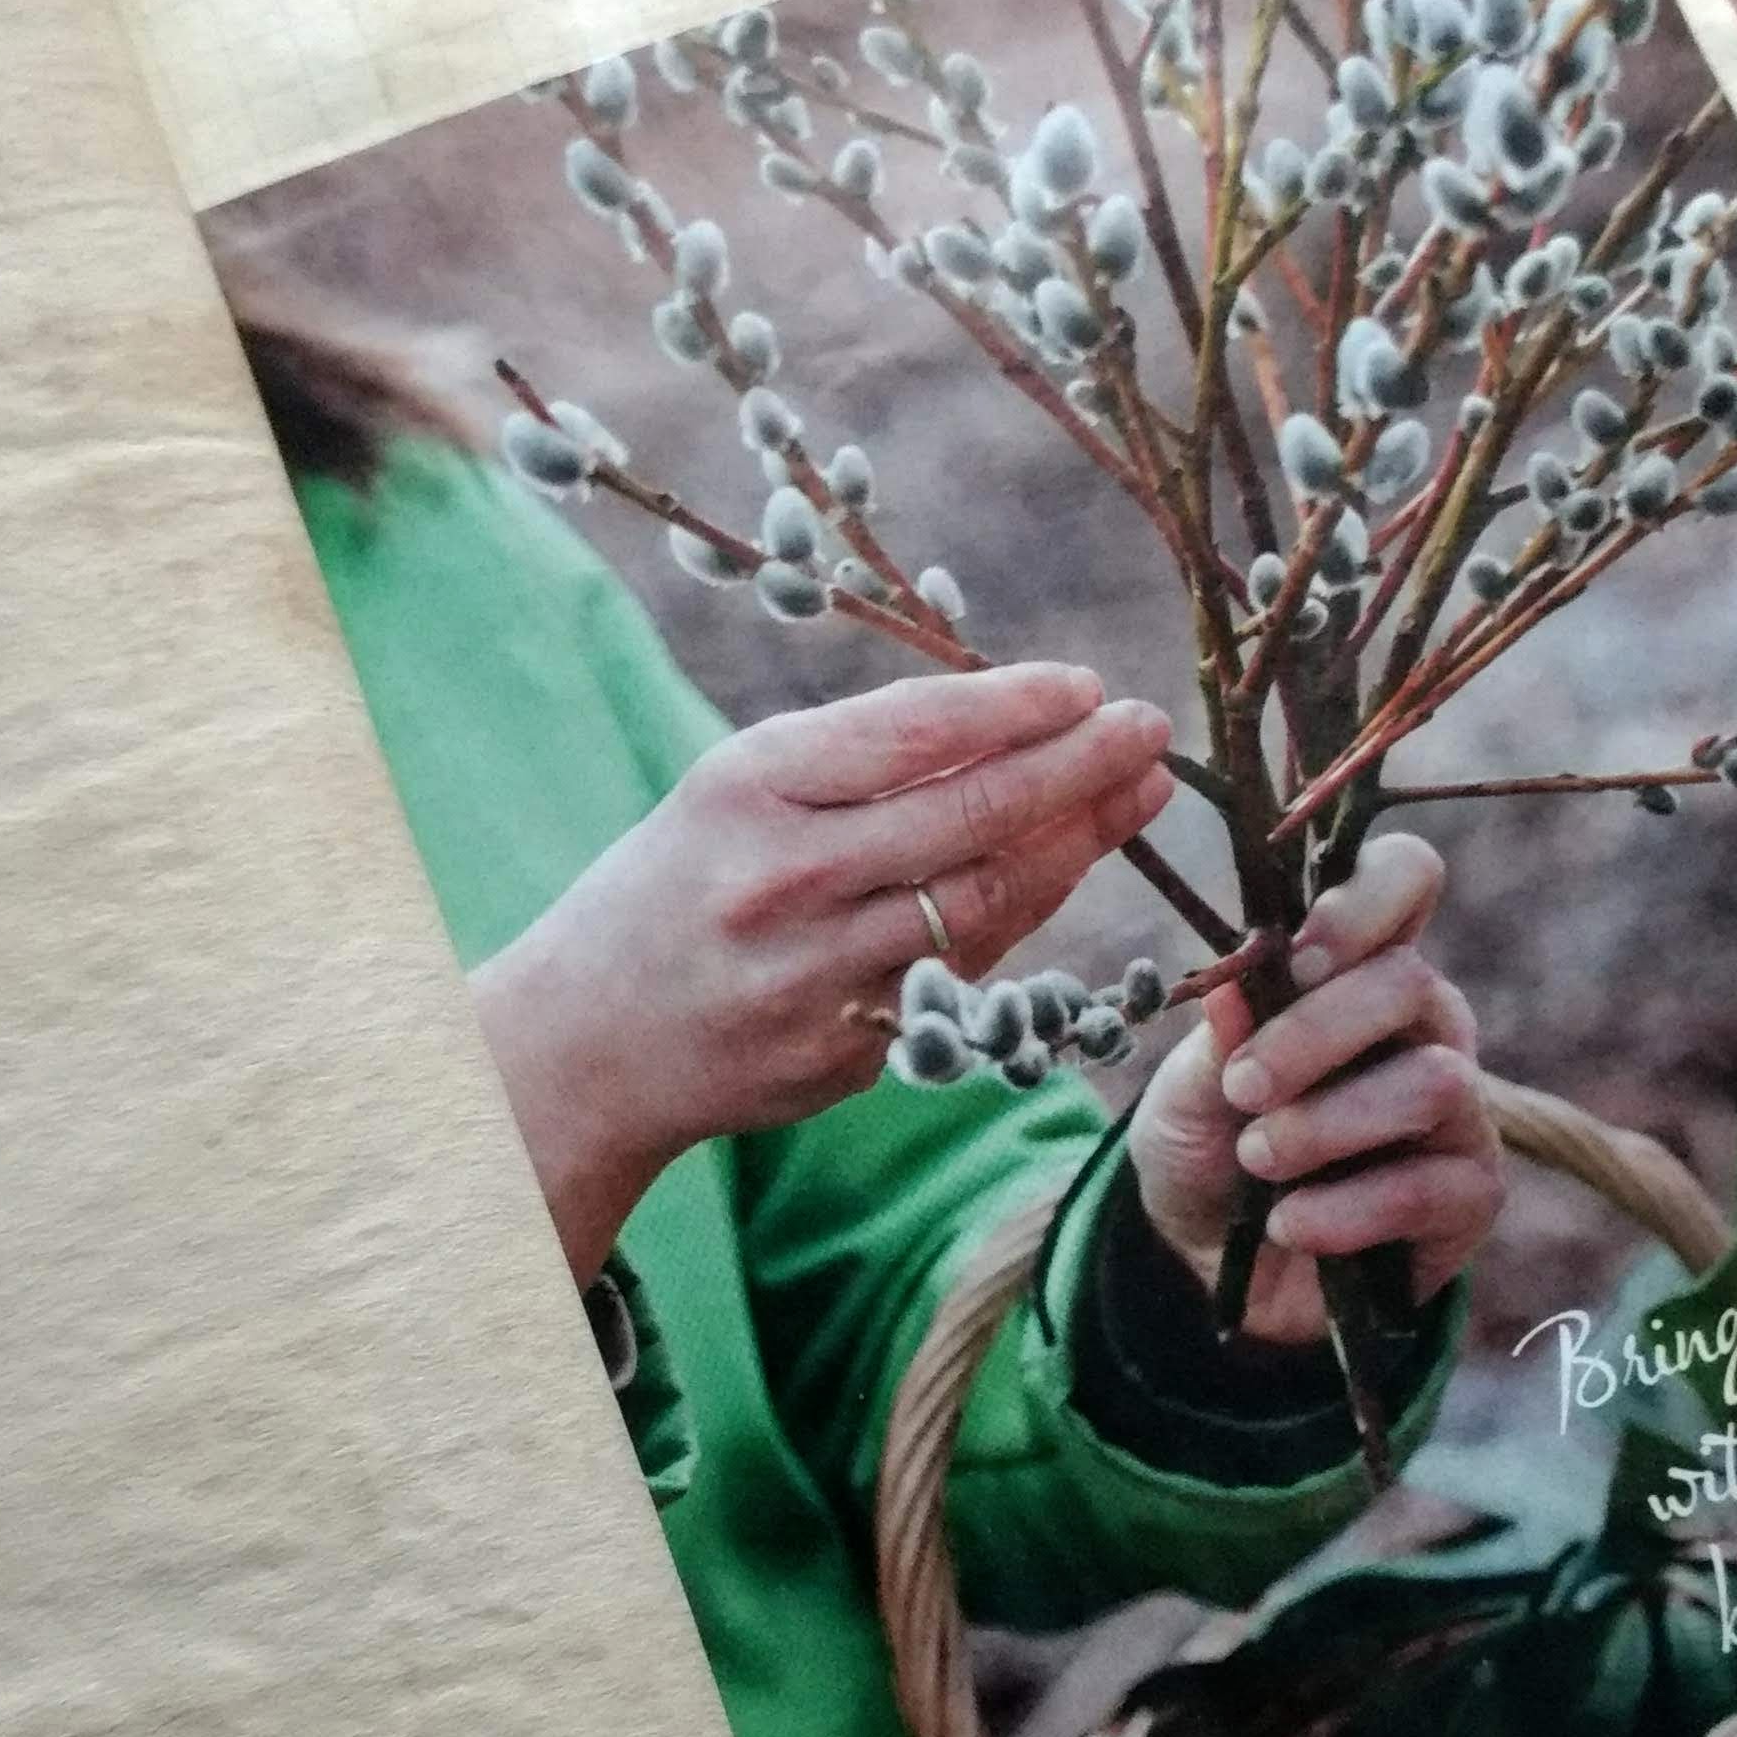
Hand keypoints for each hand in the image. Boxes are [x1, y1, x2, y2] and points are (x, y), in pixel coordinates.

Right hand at [473, 664, 1175, 1279]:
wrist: (587, 1039)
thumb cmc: (679, 885)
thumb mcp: (736, 789)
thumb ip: (856, 761)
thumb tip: (1010, 721)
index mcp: (750, 785)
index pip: (913, 732)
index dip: (1016, 706)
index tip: (1088, 687)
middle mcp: (785, 876)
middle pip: (971, 814)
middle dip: (1078, 767)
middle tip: (1148, 732)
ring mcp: (818, 972)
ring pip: (985, 902)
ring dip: (1078, 845)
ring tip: (1138, 796)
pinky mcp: (846, 1048)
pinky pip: (963, 975)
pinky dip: (1023, 918)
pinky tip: (1065, 873)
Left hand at [1126, 832, 1502, 1347]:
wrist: (1212, 1263)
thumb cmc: (1210, 1145)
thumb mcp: (1187, 1087)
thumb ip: (1220, 1037)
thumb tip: (1234, 980)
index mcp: (1357, 967)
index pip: (1404, 879)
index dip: (1367, 898)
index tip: (1297, 955)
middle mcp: (1423, 1024)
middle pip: (1409, 982)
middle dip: (1314, 1035)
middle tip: (1243, 1086)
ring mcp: (1458, 1108)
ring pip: (1434, 1082)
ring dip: (1328, 1124)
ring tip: (1257, 1162)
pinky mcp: (1470, 1193)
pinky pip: (1432, 1187)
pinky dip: (1349, 1209)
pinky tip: (1292, 1224)